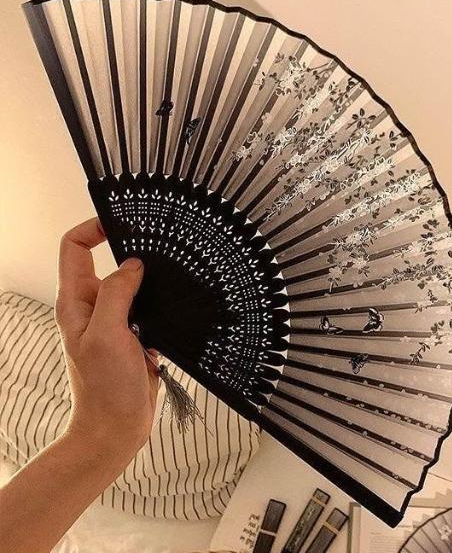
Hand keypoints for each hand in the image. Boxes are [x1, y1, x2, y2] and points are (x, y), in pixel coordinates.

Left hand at [54, 217, 158, 464]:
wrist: (118, 428)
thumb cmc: (105, 388)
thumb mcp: (106, 335)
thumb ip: (116, 295)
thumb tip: (133, 264)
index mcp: (76, 302)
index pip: (74, 248)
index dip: (93, 228)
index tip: (123, 223)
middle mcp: (93, 307)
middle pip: (105, 261)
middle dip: (129, 248)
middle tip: (157, 242)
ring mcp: (115, 321)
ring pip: (131, 284)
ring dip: (149, 275)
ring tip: (172, 267)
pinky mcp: (135, 335)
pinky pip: (147, 306)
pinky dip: (160, 299)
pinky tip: (177, 300)